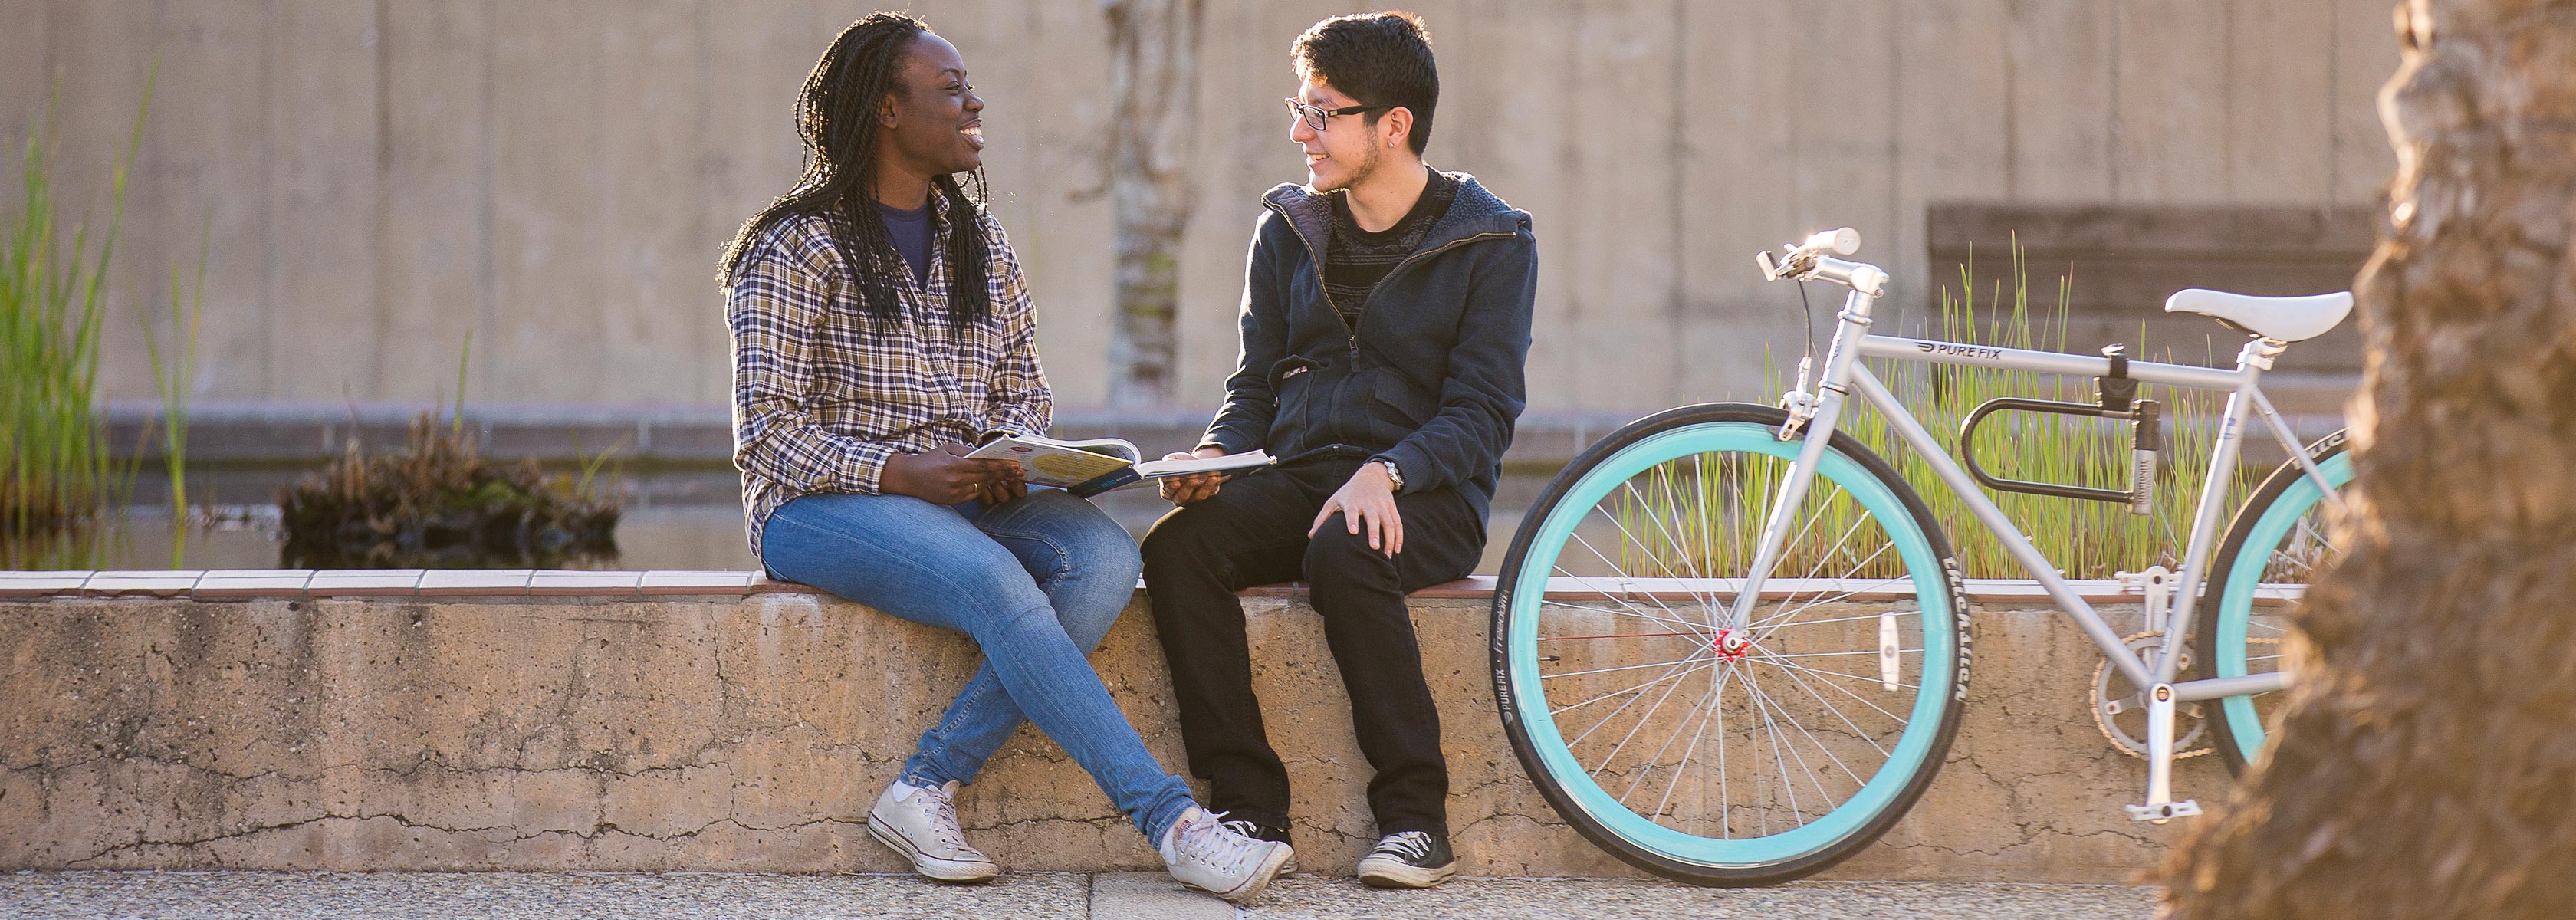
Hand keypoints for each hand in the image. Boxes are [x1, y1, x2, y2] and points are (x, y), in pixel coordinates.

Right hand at [882, 443, 1020, 504]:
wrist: (909, 478)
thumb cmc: (929, 460)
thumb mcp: (947, 449)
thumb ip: (966, 451)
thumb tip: (985, 453)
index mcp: (954, 465)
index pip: (983, 466)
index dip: (1001, 465)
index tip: (1014, 464)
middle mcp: (955, 481)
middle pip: (986, 477)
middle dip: (1004, 474)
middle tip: (1019, 471)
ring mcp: (954, 493)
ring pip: (982, 487)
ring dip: (997, 482)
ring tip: (1010, 477)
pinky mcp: (953, 501)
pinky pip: (973, 494)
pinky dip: (983, 488)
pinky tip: (992, 484)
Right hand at [1159, 447, 1231, 505]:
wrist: (1196, 463)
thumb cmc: (1181, 462)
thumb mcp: (1172, 459)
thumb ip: (1168, 462)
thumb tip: (1169, 465)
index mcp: (1168, 489)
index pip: (1167, 491)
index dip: (1171, 487)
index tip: (1176, 481)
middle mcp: (1180, 497)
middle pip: (1182, 496)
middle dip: (1188, 487)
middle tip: (1194, 478)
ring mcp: (1194, 498)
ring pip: (1198, 496)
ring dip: (1204, 486)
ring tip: (1208, 477)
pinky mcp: (1207, 494)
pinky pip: (1210, 492)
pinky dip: (1213, 484)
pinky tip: (1215, 477)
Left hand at [1310, 461, 1402, 556]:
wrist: (1372, 476)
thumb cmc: (1348, 493)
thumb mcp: (1334, 501)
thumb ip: (1322, 518)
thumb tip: (1311, 536)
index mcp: (1352, 502)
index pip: (1352, 511)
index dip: (1352, 520)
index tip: (1352, 532)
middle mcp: (1368, 503)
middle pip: (1373, 518)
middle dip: (1374, 532)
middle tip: (1374, 548)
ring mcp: (1382, 506)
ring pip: (1389, 523)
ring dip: (1389, 539)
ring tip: (1386, 555)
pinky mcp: (1392, 508)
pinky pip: (1398, 523)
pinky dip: (1398, 537)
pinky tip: (1396, 550)